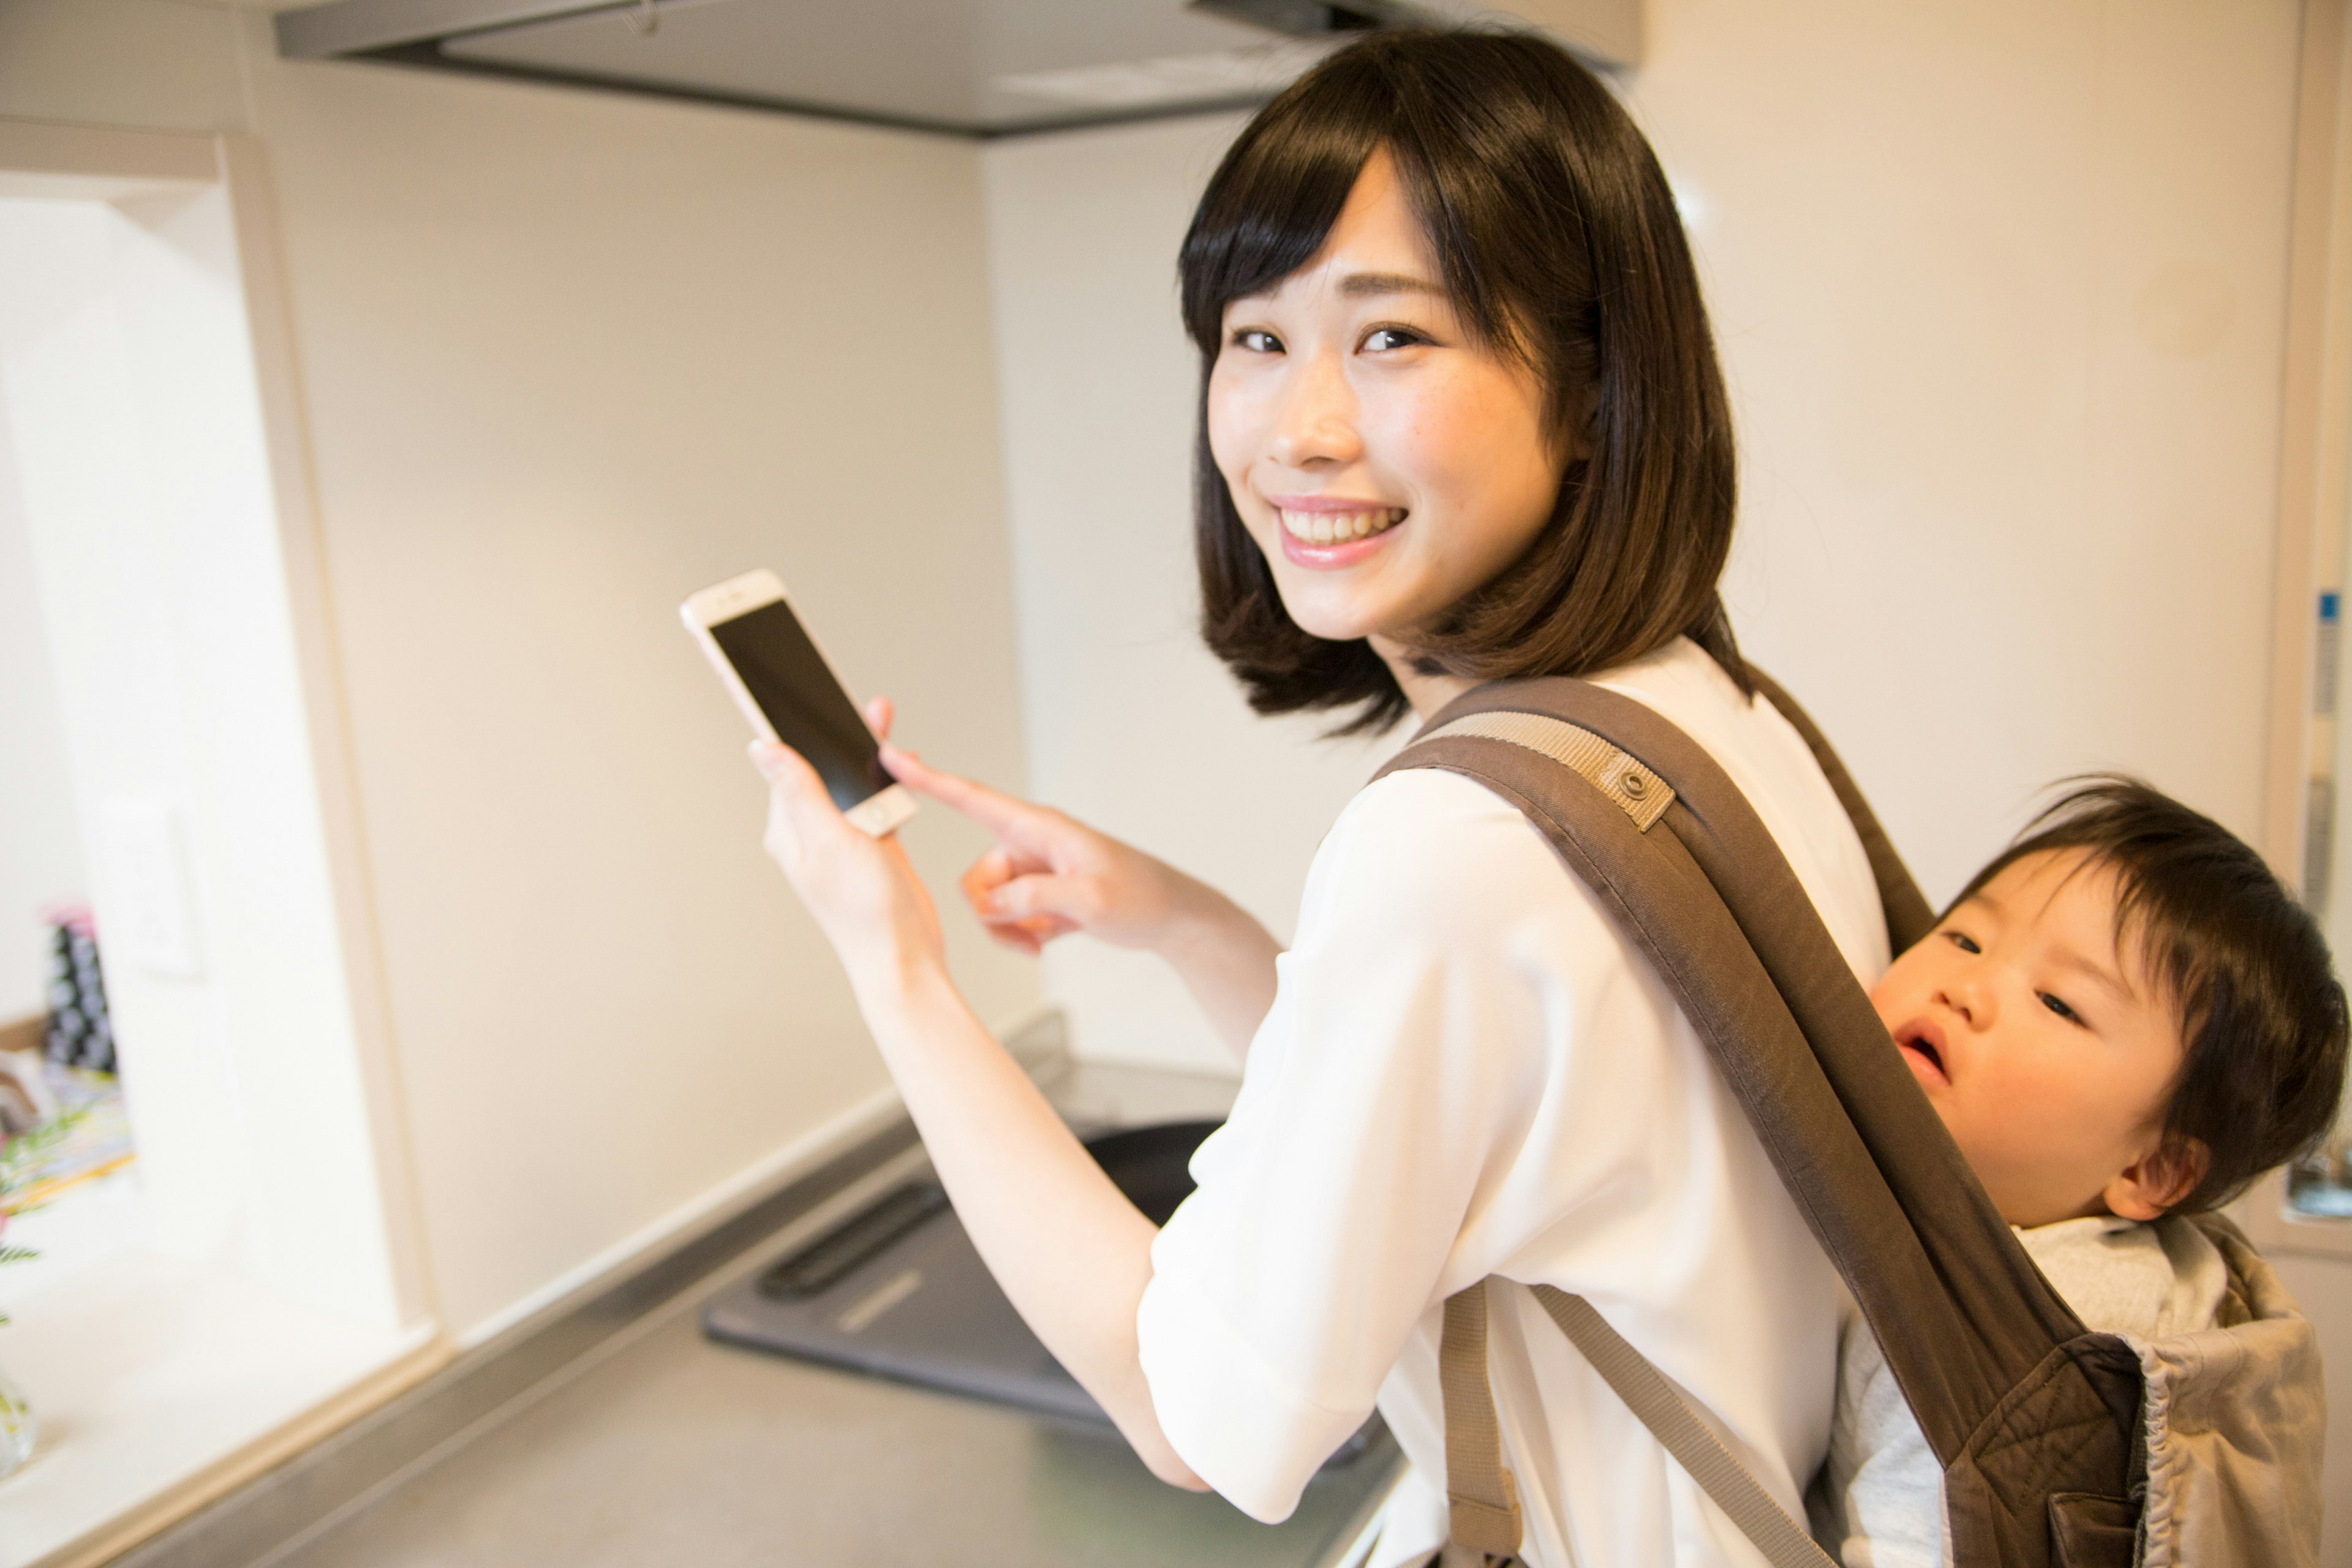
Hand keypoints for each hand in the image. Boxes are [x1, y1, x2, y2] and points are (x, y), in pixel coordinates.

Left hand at [750, 700, 942, 986]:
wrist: (905, 955)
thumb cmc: (865, 912)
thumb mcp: (832, 841)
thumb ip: (801, 791)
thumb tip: (762, 748)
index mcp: (788, 829)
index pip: (782, 764)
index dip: (786, 727)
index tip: (785, 692)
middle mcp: (810, 831)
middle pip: (817, 765)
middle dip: (835, 733)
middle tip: (859, 703)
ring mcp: (841, 837)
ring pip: (848, 779)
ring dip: (865, 755)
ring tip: (882, 724)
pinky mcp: (870, 843)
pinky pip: (874, 799)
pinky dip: (886, 781)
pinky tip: (899, 768)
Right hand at [870, 726, 1186, 958]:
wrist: (1171, 918)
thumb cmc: (1142, 896)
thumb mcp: (1090, 899)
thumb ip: (1033, 898)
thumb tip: (985, 905)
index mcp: (1038, 827)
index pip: (971, 798)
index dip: (927, 778)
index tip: (890, 755)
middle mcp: (1028, 844)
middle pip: (975, 877)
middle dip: (991, 912)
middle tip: (1028, 935)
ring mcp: (1032, 871)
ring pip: (987, 903)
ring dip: (1007, 930)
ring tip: (1042, 941)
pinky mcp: (1038, 895)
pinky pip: (1005, 917)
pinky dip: (1020, 935)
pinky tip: (1051, 939)